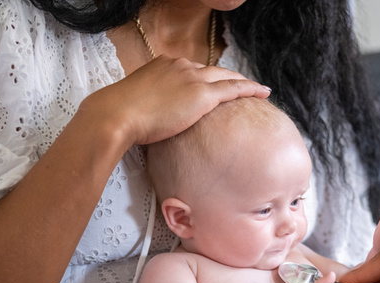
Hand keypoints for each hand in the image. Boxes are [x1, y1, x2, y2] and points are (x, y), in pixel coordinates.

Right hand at [77, 55, 271, 149]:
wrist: (117, 115)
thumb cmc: (119, 117)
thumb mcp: (136, 105)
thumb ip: (149, 106)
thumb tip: (150, 121)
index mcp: (164, 65)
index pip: (192, 70)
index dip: (206, 79)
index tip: (214, 87)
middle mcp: (180, 66)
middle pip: (212, 71)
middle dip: (228, 78)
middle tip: (243, 87)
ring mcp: (192, 78)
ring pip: (226, 77)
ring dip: (243, 83)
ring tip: (258, 90)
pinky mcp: (202, 94)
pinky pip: (233, 89)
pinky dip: (250, 89)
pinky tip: (263, 93)